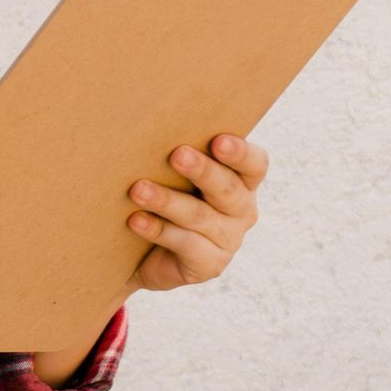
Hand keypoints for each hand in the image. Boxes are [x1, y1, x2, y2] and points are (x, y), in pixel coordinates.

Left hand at [125, 132, 267, 291]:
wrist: (143, 255)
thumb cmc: (163, 198)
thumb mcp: (175, 175)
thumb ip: (178, 154)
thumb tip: (147, 125)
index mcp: (242, 181)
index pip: (254, 163)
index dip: (240, 152)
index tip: (218, 140)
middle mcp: (242, 210)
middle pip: (227, 189)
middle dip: (201, 170)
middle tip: (176, 155)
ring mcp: (229, 240)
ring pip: (199, 216)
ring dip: (167, 200)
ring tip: (137, 189)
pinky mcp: (210, 265)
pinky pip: (185, 244)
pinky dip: (157, 230)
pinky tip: (135, 220)